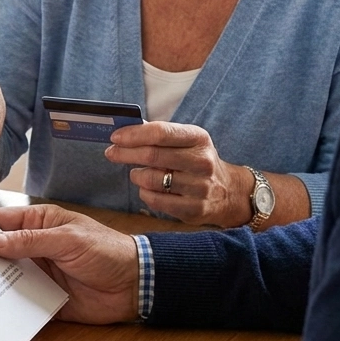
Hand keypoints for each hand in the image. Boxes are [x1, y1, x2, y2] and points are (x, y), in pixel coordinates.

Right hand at [0, 204, 138, 323]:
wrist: (135, 285)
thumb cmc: (105, 251)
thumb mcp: (67, 239)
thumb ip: (28, 241)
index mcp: (37, 224)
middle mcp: (32, 248)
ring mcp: (36, 274)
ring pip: (3, 276)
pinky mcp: (42, 299)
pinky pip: (18, 301)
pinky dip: (4, 304)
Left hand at [104, 122, 251, 226]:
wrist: (228, 192)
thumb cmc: (196, 161)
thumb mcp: (187, 141)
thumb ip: (159, 135)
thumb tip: (124, 131)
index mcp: (198, 138)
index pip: (161, 132)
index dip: (133, 135)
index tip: (115, 137)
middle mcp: (202, 161)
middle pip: (152, 155)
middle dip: (125, 153)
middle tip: (112, 153)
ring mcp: (200, 187)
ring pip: (151, 180)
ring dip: (136, 175)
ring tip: (137, 173)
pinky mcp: (194, 209)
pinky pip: (156, 200)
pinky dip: (145, 193)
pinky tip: (148, 188)